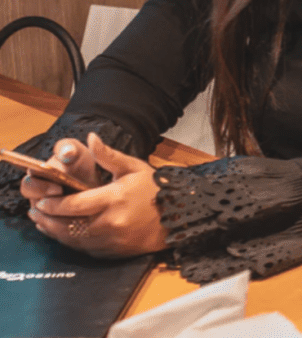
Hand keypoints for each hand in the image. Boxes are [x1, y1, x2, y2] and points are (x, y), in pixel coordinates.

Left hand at [25, 133, 166, 257]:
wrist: (176, 217)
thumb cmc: (155, 189)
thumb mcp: (134, 167)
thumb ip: (108, 156)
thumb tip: (91, 138)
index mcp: (114, 199)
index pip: (74, 205)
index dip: (54, 204)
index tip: (42, 200)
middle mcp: (110, 222)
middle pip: (67, 225)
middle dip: (48, 218)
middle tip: (36, 211)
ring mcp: (110, 240)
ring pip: (72, 239)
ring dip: (54, 231)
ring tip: (43, 221)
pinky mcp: (111, 252)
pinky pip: (83, 248)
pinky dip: (69, 241)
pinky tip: (62, 232)